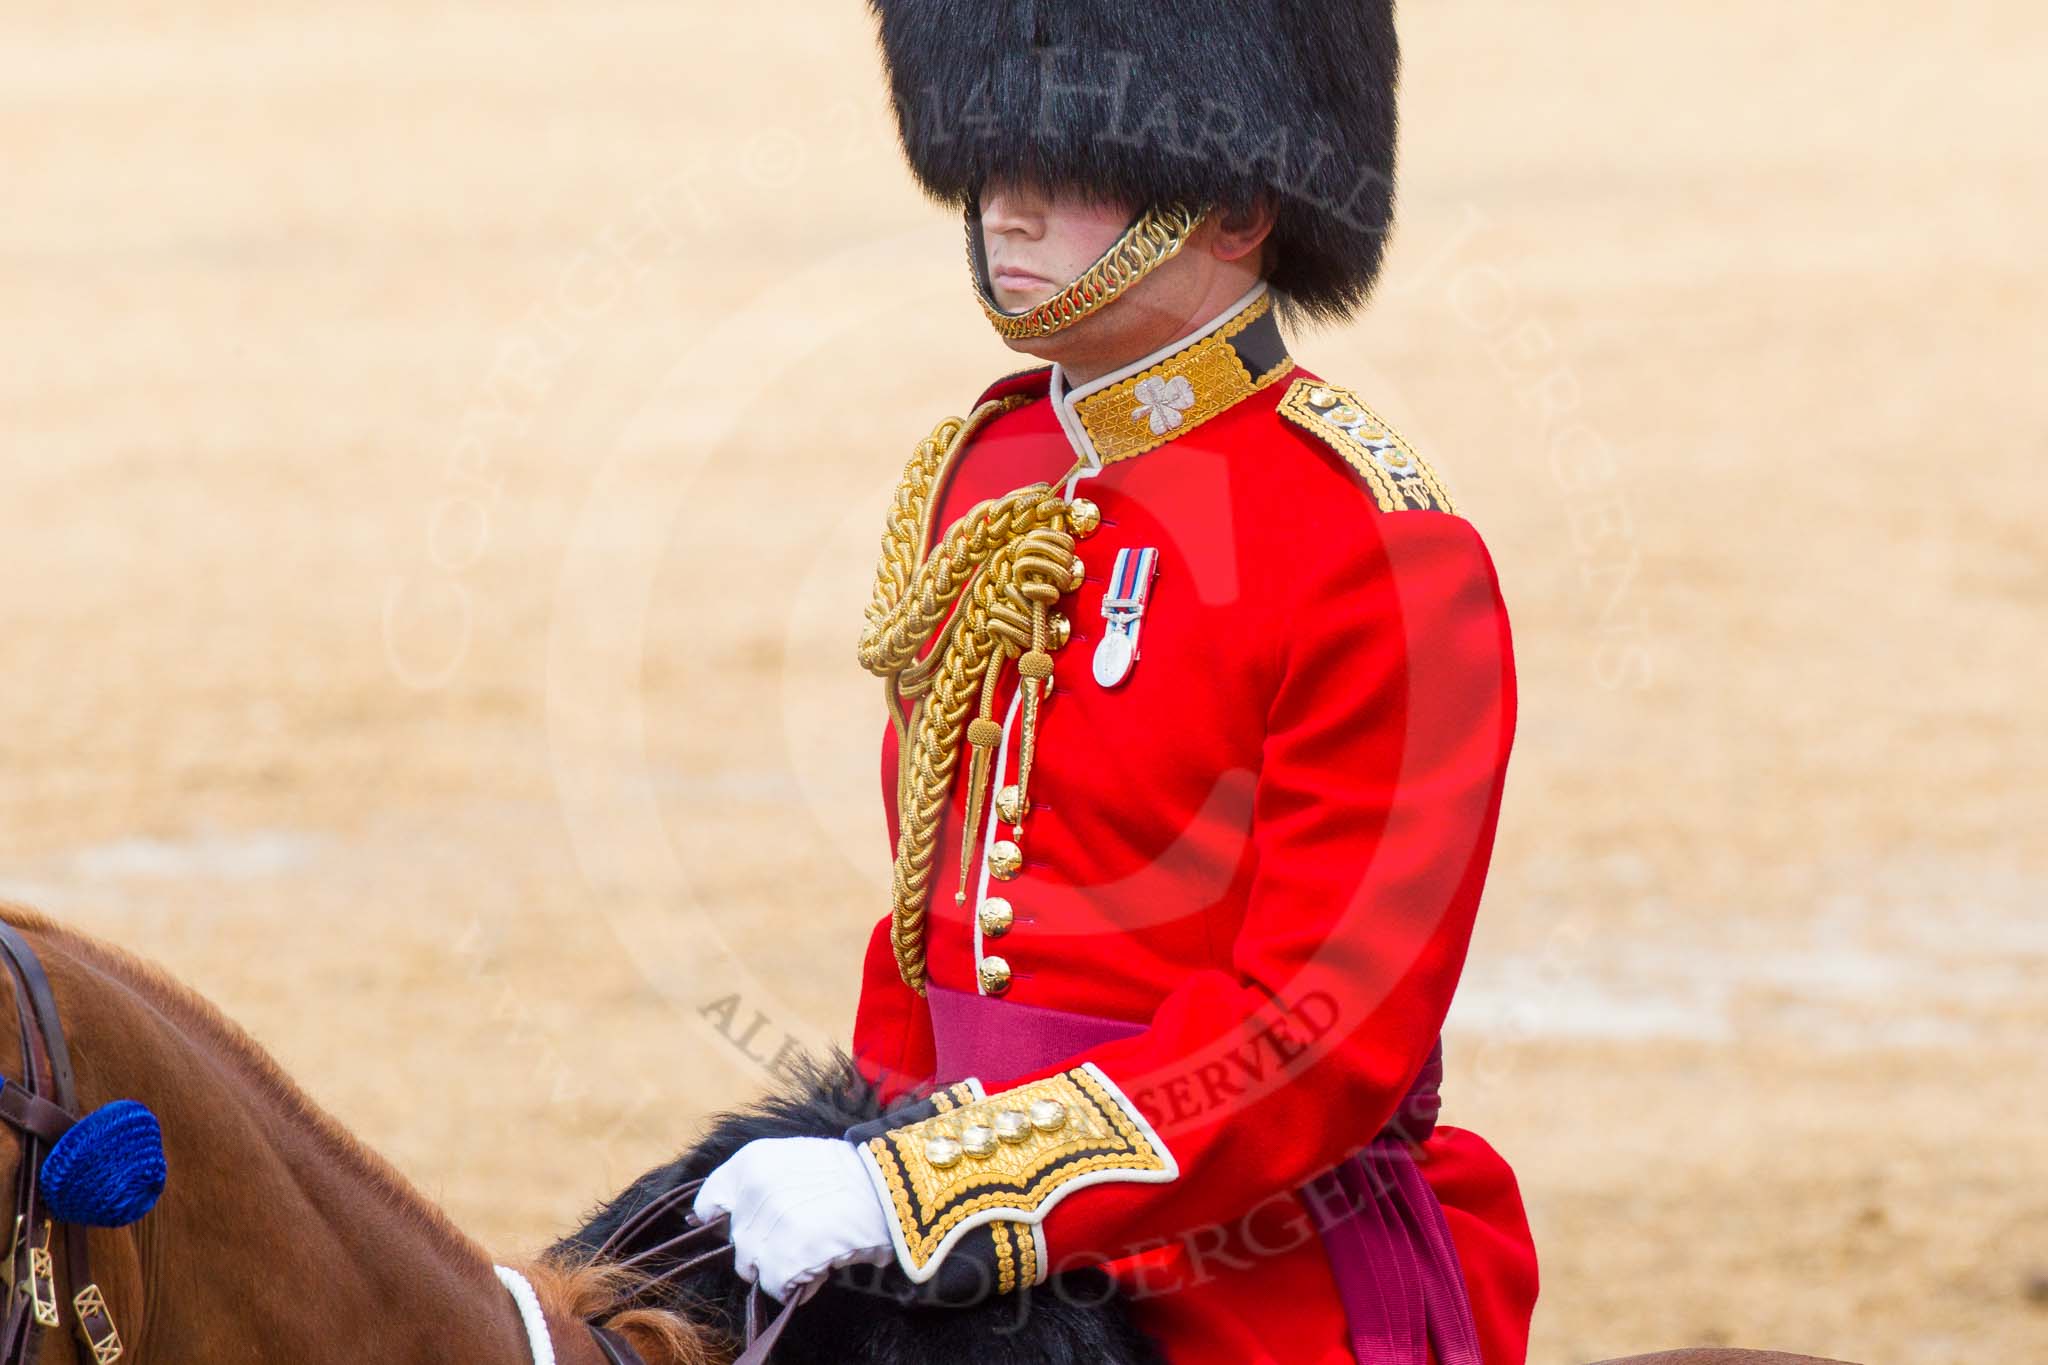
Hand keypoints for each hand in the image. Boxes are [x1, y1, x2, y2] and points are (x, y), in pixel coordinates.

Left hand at [692, 1136, 894, 1301]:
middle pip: (737, 1241)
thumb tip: (706, 1217)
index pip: (710, 1203)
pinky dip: (796, 1284)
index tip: (745, 1228)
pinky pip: (775, 1286)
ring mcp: (768, 1225)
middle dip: (765, 1246)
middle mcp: (753, 1191)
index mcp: (751, 1162)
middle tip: (801, 1236)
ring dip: (781, 1265)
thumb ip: (754, 1184)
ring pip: (752, 1266)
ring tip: (813, 1250)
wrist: (892, 1186)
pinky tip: (820, 1268)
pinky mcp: (785, 1258)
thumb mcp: (794, 1159)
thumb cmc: (850, 1173)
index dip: (724, 1221)